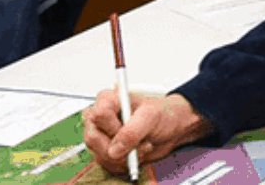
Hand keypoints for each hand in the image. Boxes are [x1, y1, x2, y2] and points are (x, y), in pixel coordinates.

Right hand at [84, 91, 211, 170]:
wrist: (171, 129)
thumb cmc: (162, 114)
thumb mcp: (151, 117)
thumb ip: (132, 131)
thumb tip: (114, 150)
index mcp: (109, 100)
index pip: (98, 115)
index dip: (113, 127)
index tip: (129, 129)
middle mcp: (102, 119)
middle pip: (93, 138)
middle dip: (119, 147)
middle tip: (140, 143)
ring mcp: (103, 136)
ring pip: (101, 155)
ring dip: (125, 157)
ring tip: (142, 146)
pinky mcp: (107, 151)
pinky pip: (108, 165)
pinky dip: (125, 164)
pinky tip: (137, 154)